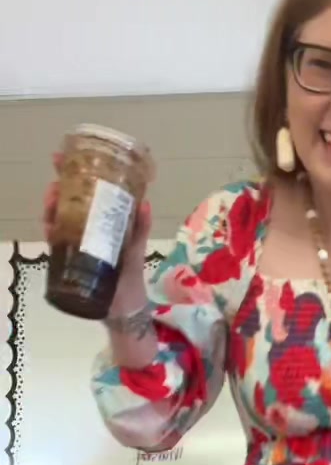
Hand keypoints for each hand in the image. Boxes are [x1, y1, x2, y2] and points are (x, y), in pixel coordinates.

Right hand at [42, 150, 152, 280]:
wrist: (126, 307)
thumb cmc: (131, 275)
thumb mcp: (136, 246)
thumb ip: (141, 227)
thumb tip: (146, 203)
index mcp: (103, 221)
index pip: (85, 191)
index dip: (72, 173)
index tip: (61, 157)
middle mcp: (86, 229)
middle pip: (67, 202)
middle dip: (59, 189)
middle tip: (57, 183)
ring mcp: (76, 243)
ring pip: (58, 219)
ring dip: (52, 207)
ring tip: (53, 200)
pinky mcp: (70, 260)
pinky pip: (57, 242)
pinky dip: (52, 232)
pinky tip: (51, 226)